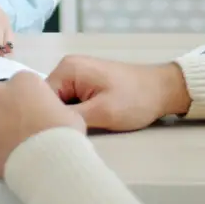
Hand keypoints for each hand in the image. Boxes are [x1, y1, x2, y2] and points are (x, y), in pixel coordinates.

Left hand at [0, 70, 84, 177]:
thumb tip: (49, 115)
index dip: (28, 107)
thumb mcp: (69, 113)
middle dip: (8, 116)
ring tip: (8, 150)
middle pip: (1, 101)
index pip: (22, 90)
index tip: (34, 123)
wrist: (46, 158)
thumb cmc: (62, 135)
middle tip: (20, 137)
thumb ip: (54, 108)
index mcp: (24, 80)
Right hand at [46, 55, 191, 131]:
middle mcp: (67, 67)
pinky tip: (86, 124)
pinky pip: (70, 101)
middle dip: (58, 118)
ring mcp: (76, 74)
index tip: (59, 136)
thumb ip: (71, 118)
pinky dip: (76, 113)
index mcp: (67, 69)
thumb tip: (45, 126)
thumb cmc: (135, 99)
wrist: (162, 90)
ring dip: (68, 117)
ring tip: (81, 129)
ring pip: (59, 103)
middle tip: (72, 135)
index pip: (42, 99)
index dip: (48, 119)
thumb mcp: (103, 113)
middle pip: (49, 100)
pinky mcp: (84, 83)